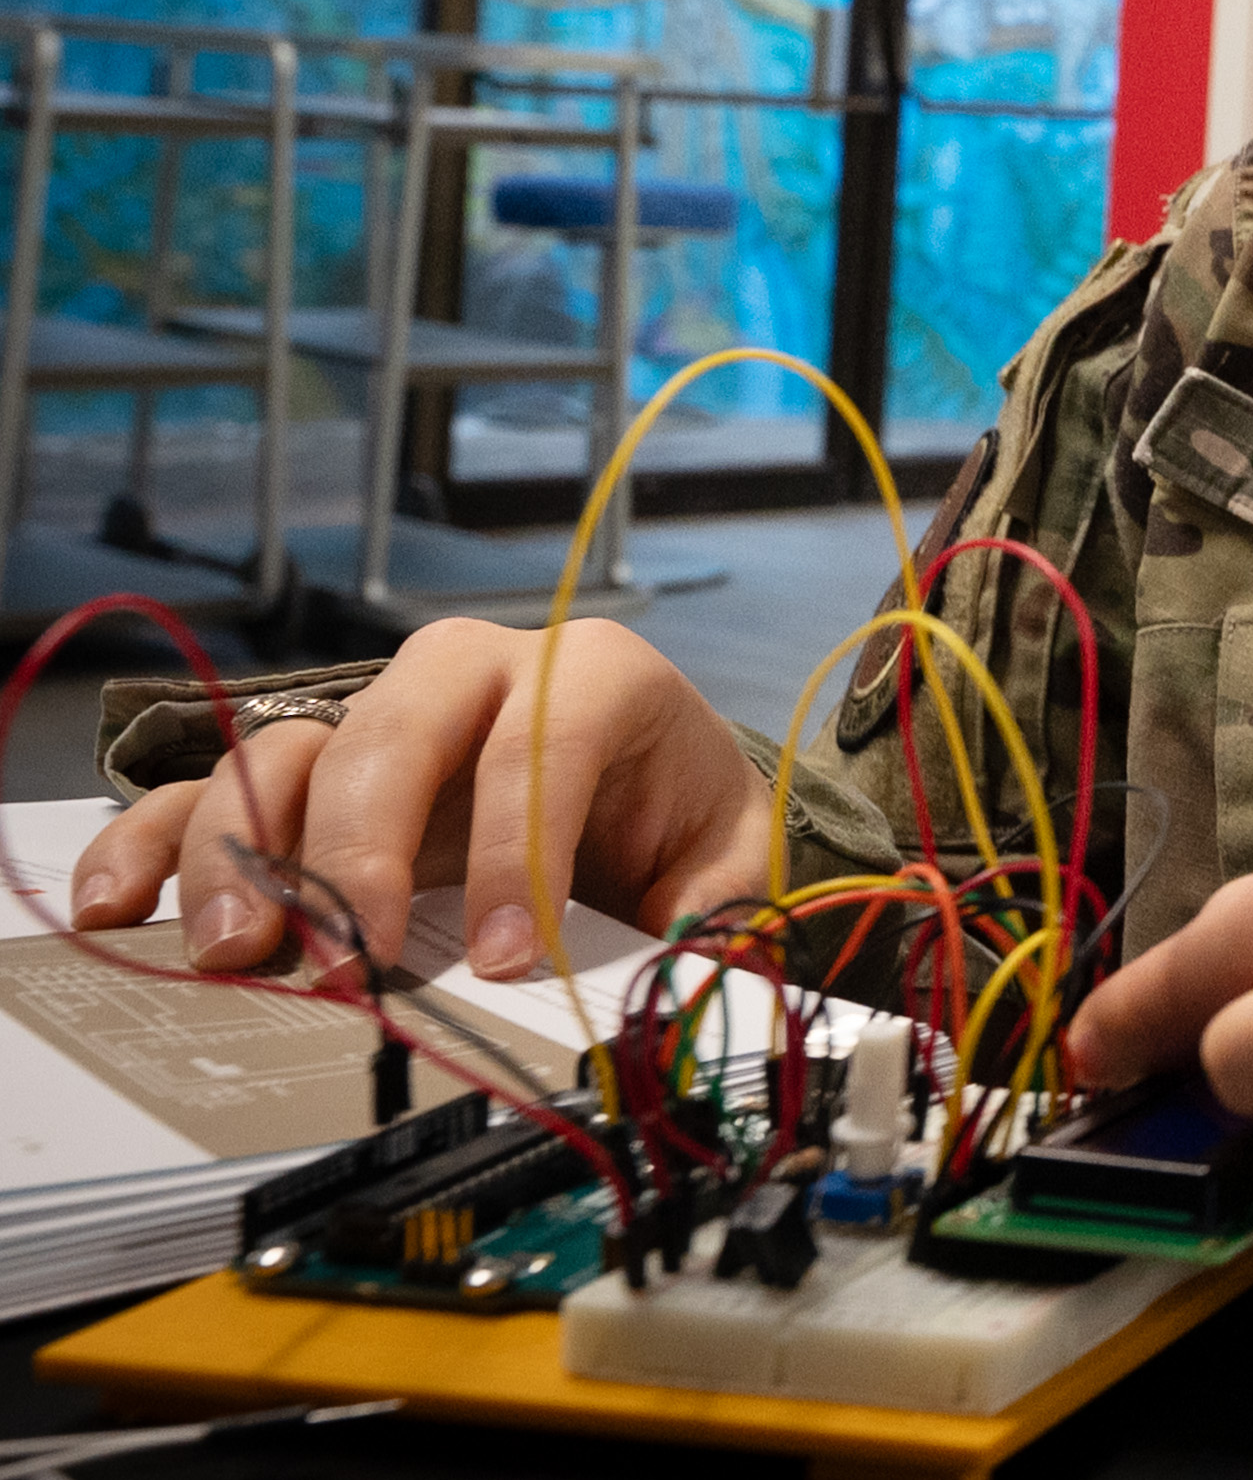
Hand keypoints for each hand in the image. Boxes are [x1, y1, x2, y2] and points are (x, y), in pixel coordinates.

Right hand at [66, 617, 772, 980]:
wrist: (643, 779)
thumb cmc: (671, 805)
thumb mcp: (727, 848)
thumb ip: (719, 908)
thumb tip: (696, 980)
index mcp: (592, 676)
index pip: (545, 743)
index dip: (522, 849)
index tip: (510, 956)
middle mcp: (473, 674)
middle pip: (396, 734)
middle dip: (364, 848)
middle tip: (354, 960)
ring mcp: (380, 716)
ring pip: (292, 753)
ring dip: (253, 854)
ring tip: (241, 955)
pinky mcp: (314, 770)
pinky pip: (214, 784)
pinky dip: (162, 840)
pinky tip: (123, 905)